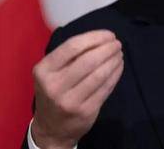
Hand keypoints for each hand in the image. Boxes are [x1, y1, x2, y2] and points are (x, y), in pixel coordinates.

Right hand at [31, 30, 122, 148]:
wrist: (51, 128)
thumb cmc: (54, 92)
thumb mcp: (51, 73)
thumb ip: (69, 56)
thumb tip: (100, 38)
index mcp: (44, 70)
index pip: (72, 47)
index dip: (94, 37)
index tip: (108, 35)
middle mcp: (54, 86)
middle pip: (88, 60)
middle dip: (107, 48)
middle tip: (117, 44)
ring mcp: (70, 101)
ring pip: (99, 74)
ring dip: (114, 60)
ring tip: (119, 54)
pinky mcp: (86, 111)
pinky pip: (106, 88)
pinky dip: (115, 74)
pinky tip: (118, 67)